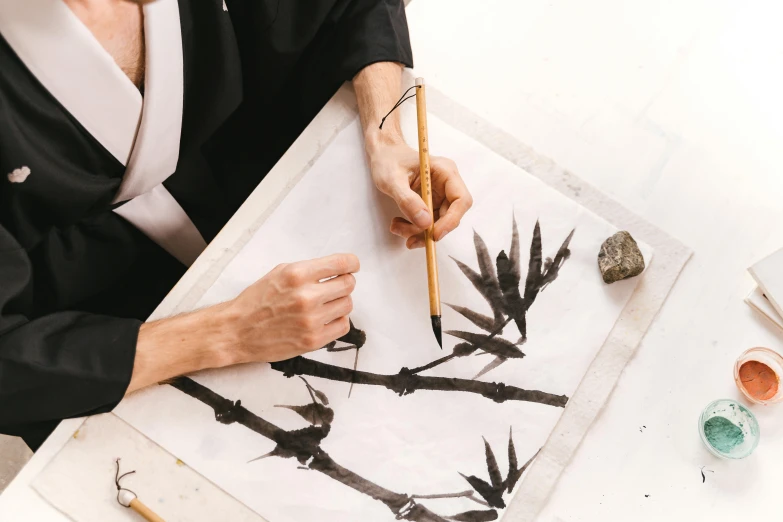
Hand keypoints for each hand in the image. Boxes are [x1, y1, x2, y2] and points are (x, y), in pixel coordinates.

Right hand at [224, 253, 359, 362]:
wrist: (237, 330)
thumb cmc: (257, 300)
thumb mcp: (279, 273)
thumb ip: (309, 270)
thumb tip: (338, 269)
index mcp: (297, 274)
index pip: (341, 264)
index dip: (351, 264)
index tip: (352, 266)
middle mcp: (306, 296)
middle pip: (348, 284)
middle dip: (344, 283)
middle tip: (334, 287)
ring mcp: (311, 320)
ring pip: (347, 305)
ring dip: (339, 302)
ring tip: (324, 305)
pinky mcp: (313, 340)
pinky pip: (343, 326)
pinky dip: (338, 320)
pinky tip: (324, 319)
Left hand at [368, 137, 472, 248]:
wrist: (383, 154)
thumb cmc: (388, 160)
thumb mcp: (392, 180)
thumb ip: (408, 201)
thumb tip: (425, 222)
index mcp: (445, 172)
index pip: (461, 200)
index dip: (452, 220)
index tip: (434, 234)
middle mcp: (447, 184)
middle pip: (450, 215)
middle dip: (431, 230)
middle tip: (411, 239)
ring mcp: (439, 195)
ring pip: (438, 223)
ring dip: (419, 232)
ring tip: (397, 228)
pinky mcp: (430, 203)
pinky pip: (428, 222)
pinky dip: (414, 228)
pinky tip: (399, 225)